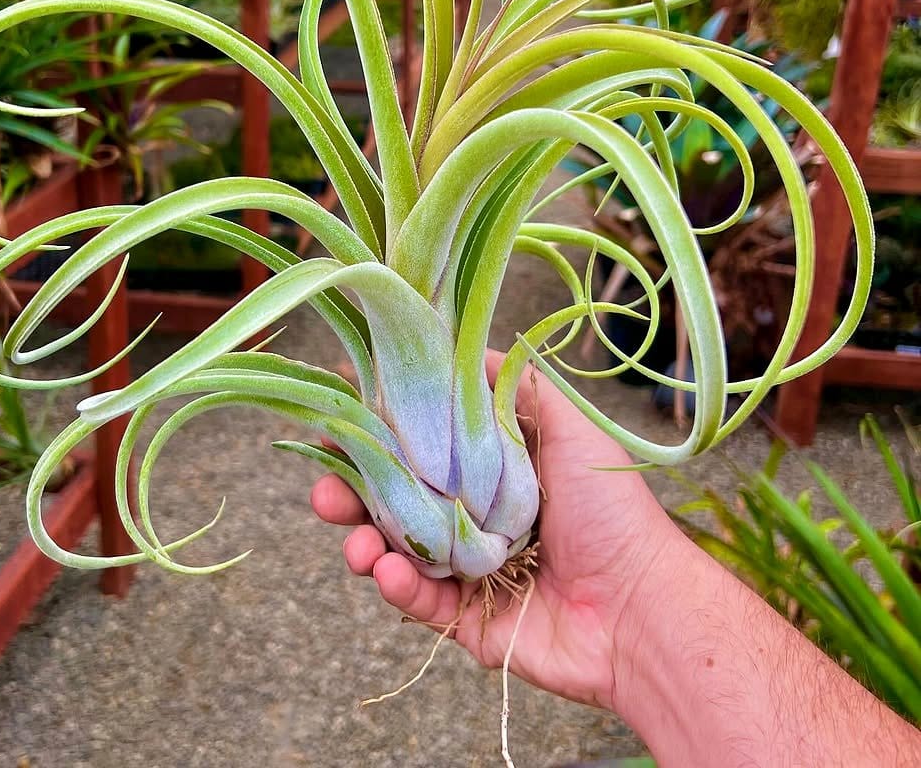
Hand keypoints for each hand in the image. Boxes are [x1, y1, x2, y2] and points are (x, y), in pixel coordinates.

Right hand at [311, 349, 683, 710]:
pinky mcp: (467, 621)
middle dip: (351, 490)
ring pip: (396, 550)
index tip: (339, 411)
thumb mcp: (570, 428)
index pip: (422, 443)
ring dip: (362, 543)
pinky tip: (385, 572)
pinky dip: (395, 586)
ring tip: (351, 543)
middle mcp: (473, 515)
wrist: (643, 611)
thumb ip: (518, 387)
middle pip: (396, 497)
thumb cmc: (612, 513)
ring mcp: (467, 570)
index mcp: (492, 470)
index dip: (379, 429)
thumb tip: (466, 344)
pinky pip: (419, 601)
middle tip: (322, 488)